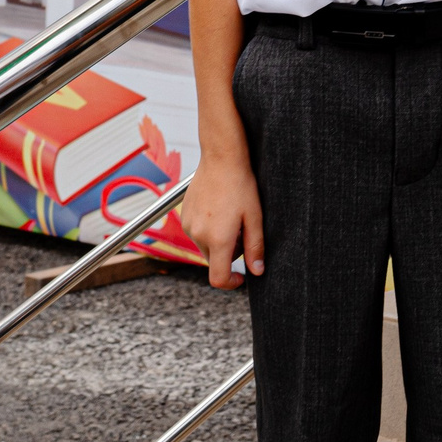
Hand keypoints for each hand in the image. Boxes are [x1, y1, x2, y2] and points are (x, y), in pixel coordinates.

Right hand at [181, 151, 263, 289]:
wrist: (221, 158)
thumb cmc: (240, 185)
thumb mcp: (254, 217)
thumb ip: (255, 248)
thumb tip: (257, 271)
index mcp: (218, 239)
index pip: (218, 278)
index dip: (231, 283)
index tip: (241, 277)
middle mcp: (198, 235)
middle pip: (213, 260)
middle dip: (228, 254)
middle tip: (242, 232)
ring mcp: (188, 225)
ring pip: (205, 246)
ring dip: (218, 241)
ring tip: (230, 217)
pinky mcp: (184, 215)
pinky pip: (197, 233)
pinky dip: (208, 230)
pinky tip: (219, 210)